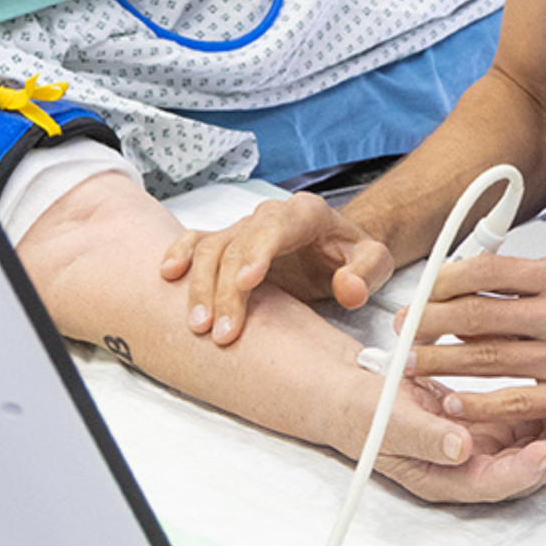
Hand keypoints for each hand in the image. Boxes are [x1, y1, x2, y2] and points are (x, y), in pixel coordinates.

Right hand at [159, 191, 393, 345]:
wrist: (337, 247)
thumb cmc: (353, 255)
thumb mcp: (375, 262)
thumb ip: (366, 273)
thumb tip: (347, 289)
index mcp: (305, 214)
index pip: (275, 228)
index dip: (257, 253)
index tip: (246, 284)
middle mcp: (270, 217)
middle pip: (236, 244)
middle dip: (224, 288)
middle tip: (222, 331)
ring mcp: (245, 229)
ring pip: (211, 246)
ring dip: (200, 285)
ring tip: (198, 325)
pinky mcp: (229, 243)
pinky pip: (197, 241)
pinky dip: (180, 254)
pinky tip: (170, 275)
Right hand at [366, 379, 545, 503]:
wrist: (355, 391)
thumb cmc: (364, 410)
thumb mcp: (389, 420)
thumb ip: (425, 436)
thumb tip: (461, 448)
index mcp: (443, 477)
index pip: (492, 483)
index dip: (523, 470)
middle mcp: (466, 467)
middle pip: (519, 470)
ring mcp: (477, 445)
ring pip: (525, 445)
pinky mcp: (482, 420)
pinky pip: (517, 419)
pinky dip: (535, 406)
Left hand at [408, 255, 545, 431]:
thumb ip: (522, 286)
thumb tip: (460, 286)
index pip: (489, 270)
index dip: (445, 280)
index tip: (419, 291)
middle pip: (480, 314)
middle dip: (430, 321)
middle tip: (401, 328)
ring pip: (488, 358)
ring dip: (439, 361)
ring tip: (410, 364)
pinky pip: (512, 400)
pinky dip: (476, 401)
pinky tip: (451, 401)